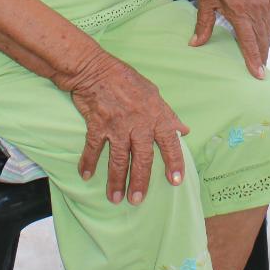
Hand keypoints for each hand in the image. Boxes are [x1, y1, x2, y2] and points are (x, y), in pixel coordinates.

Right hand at [69, 54, 187, 204]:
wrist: (95, 69)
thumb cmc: (126, 80)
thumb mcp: (154, 93)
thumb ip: (168, 115)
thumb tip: (184, 131)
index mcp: (156, 115)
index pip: (169, 142)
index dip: (174, 162)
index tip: (175, 181)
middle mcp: (138, 122)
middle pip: (142, 157)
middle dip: (140, 181)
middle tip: (138, 200)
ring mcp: (117, 124)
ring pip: (118, 158)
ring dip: (116, 180)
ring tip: (115, 198)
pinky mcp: (97, 124)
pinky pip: (93, 148)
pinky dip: (88, 162)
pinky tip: (85, 175)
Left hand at [191, 0, 269, 79]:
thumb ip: (203, 23)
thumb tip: (195, 44)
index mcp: (239, 11)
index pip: (249, 41)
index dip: (253, 60)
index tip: (258, 75)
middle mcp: (256, 9)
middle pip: (262, 39)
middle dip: (262, 56)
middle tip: (260, 71)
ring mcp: (264, 3)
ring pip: (268, 30)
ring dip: (266, 45)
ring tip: (262, 58)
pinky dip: (268, 31)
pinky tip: (264, 37)